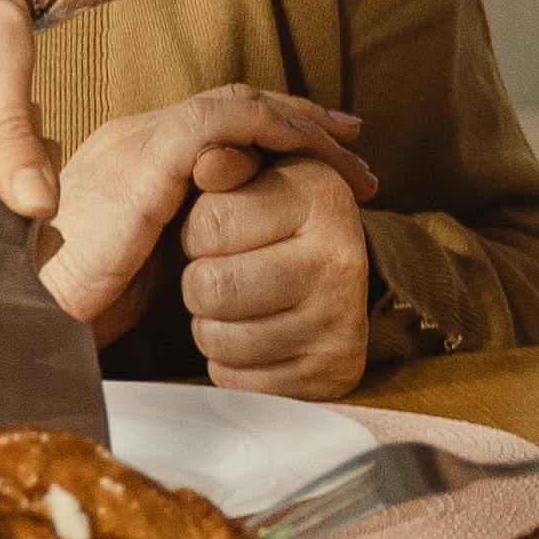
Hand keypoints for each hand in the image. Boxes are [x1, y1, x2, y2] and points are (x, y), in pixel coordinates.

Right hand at [37, 91, 379, 331]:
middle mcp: (136, 137)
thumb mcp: (139, 260)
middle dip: (298, 117)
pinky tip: (308, 154)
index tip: (320, 149)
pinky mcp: (145, 162)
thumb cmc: (74, 299)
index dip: (271, 128)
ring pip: (235, 104)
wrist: (26, 310)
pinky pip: (220, 124)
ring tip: (348, 153)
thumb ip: (178, 235)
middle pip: (232, 104)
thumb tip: (228, 244)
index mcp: (133, 157)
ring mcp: (139, 143)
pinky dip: (269, 131)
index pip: (215, 122)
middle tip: (352, 138)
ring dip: (299, 123)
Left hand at [175, 142, 375, 394]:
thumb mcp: (253, 179)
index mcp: (322, 193)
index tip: (222, 230)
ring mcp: (340, 322)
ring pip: (217, 338)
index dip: (196, 232)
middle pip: (209, 286)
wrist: (330, 282)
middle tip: (224, 271)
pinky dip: (230, 365)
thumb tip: (206, 158)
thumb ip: (224, 161)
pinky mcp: (330, 375)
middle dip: (198, 281)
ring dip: (210, 325)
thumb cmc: (273, 224)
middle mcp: (342, 258)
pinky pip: (237, 381)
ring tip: (238, 304)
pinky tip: (254, 340)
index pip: (208, 222)